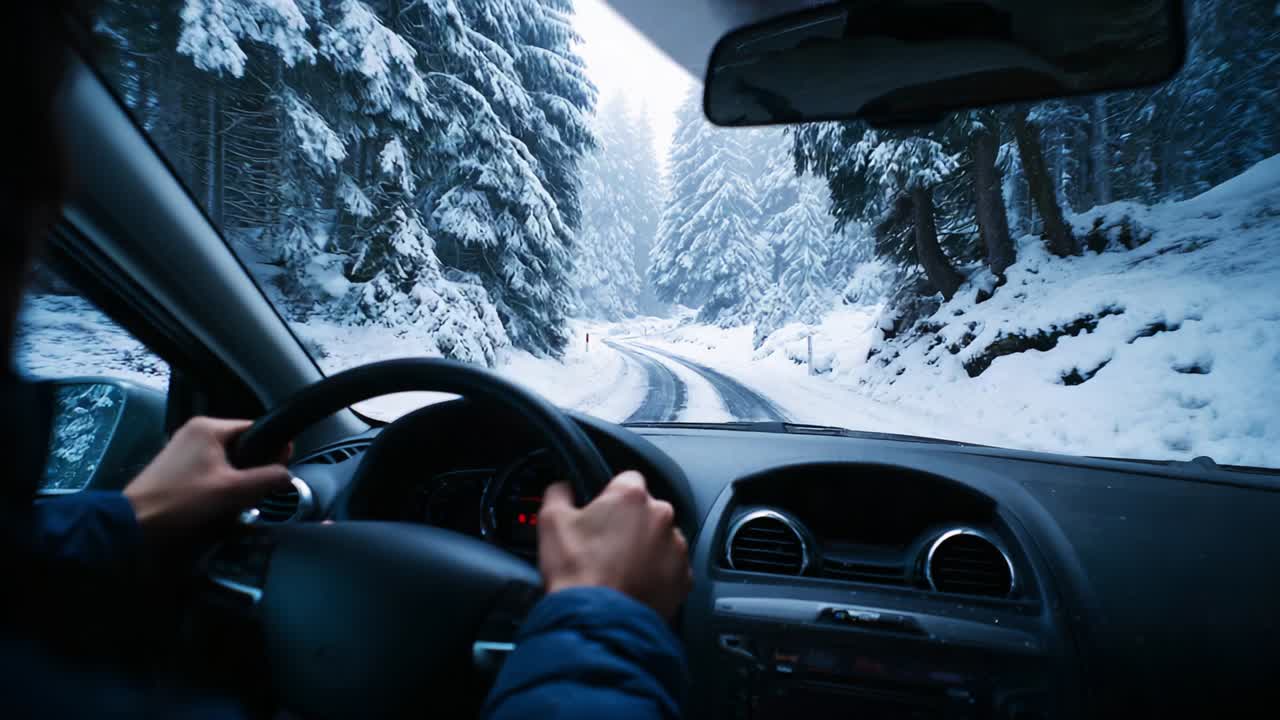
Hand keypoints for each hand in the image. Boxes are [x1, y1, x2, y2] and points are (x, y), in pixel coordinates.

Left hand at [123, 417, 291, 538]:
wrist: (134, 523)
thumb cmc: (183, 501)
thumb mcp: (233, 491)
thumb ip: (267, 479)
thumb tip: (288, 474)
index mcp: (209, 427)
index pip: (256, 429)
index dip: (273, 450)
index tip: (280, 472)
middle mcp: (196, 431)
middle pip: (242, 446)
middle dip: (253, 469)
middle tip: (257, 493)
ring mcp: (184, 447)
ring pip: (228, 460)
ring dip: (237, 480)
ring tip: (238, 501)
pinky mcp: (177, 466)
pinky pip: (212, 469)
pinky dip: (220, 484)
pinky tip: (220, 503)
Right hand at [537, 471, 691, 618]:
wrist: (599, 621)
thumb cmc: (577, 573)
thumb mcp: (551, 523)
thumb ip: (559, 493)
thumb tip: (562, 488)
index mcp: (631, 496)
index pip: (626, 481)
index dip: (610, 497)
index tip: (602, 514)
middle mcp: (661, 516)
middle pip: (646, 511)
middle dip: (629, 524)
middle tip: (606, 547)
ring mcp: (676, 548)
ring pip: (660, 539)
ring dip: (645, 549)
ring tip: (620, 570)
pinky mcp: (684, 577)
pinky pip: (671, 568)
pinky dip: (657, 575)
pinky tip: (635, 585)